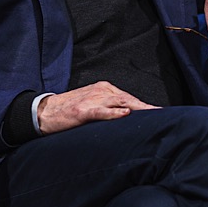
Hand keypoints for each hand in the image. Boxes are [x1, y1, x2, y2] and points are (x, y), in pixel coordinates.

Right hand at [37, 81, 157, 134]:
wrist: (44, 112)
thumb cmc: (69, 110)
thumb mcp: (93, 104)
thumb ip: (110, 108)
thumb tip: (129, 117)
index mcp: (104, 89)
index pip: (130, 97)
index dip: (146, 106)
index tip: (161, 113)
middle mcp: (101, 91)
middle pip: (129, 99)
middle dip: (147, 107)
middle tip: (163, 115)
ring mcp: (92, 100)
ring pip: (119, 102)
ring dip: (138, 109)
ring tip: (153, 115)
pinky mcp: (82, 111)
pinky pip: (101, 111)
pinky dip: (114, 112)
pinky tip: (126, 114)